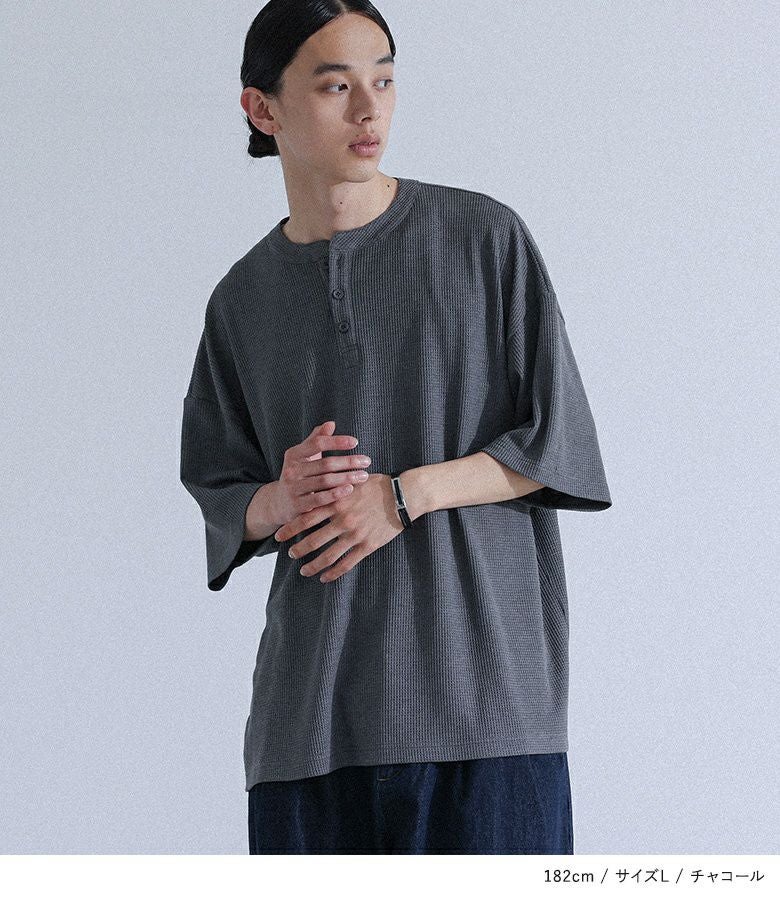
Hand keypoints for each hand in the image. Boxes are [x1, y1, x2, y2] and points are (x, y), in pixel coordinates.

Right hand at [264, 420, 371, 526]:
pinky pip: (320, 499)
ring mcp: (293, 488)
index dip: (337, 442)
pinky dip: (336, 494)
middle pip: (325, 463)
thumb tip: (331, 424)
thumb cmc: (298, 475)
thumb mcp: (304, 457)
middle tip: (367, 461)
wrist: (279, 503)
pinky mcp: (297, 505)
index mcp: (294, 454)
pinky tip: (350, 490)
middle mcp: (291, 470)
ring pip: (325, 481)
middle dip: (348, 462)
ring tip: (364, 476)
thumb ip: (316, 440)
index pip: (317, 443)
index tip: (356, 442)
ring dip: (347, 477)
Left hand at [275, 472, 404, 582]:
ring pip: (327, 556)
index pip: (306, 518)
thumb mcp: (353, 481)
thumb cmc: (379, 485)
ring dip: (312, 565)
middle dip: (298, 549)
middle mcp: (343, 520)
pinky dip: (333, 572)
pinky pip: (346, 563)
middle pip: (313, 540)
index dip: (290, 529)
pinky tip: (325, 577)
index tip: (279, 536)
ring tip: (304, 570)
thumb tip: (318, 489)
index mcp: (337, 502)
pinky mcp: (367, 546)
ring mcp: (355, 535)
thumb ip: (335, 487)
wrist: (404, 496)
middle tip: (290, 554)